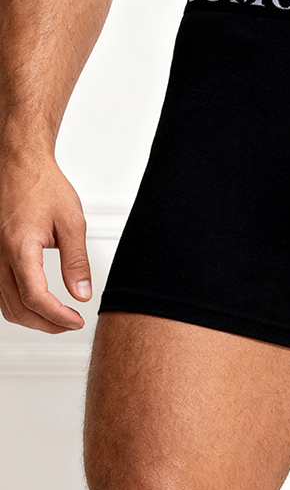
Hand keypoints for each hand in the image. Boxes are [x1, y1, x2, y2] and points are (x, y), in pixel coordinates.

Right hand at [0, 153, 91, 331]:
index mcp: (19, 247)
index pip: (35, 298)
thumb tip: (81, 294)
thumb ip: (77, 262)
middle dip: (46, 324)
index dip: (57, 317)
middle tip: (70, 323)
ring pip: (5, 305)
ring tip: (58, 317)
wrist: (20, 165)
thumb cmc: (42, 186)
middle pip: (17, 309)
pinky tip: (39, 303)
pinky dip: (19, 304)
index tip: (76, 320)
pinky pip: (0, 291)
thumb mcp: (71, 223)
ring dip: (32, 317)